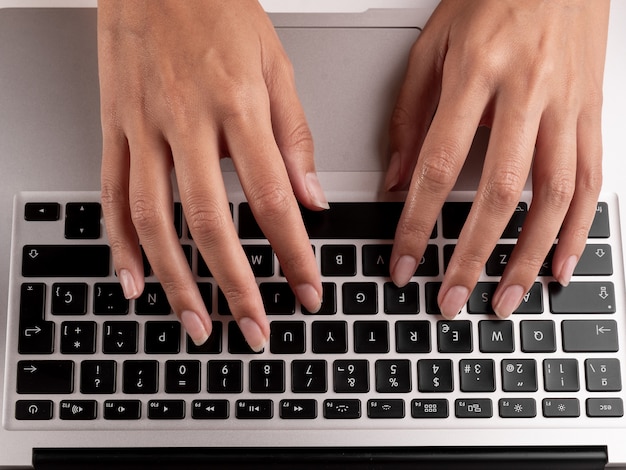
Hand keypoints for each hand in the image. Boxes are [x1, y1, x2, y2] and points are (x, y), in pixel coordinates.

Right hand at [98, 0, 327, 348]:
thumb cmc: (218, 10)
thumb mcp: (276, 66)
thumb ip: (294, 137)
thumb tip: (313, 199)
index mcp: (236, 106)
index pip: (272, 199)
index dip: (293, 253)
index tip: (307, 290)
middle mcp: (185, 121)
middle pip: (209, 221)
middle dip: (235, 285)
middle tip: (254, 328)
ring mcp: (142, 128)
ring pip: (153, 219)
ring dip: (176, 280)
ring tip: (197, 323)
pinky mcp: (113, 128)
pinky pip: (110, 194)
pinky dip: (120, 243)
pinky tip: (135, 280)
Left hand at [387, 0, 609, 318]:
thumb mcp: (431, 46)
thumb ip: (408, 116)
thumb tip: (393, 180)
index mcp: (477, 73)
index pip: (439, 166)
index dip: (418, 222)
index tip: (404, 263)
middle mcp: (527, 93)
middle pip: (500, 193)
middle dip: (472, 256)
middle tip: (451, 300)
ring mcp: (569, 106)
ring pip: (553, 197)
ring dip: (528, 257)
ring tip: (504, 300)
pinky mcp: (593, 115)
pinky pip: (591, 182)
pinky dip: (577, 231)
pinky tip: (560, 266)